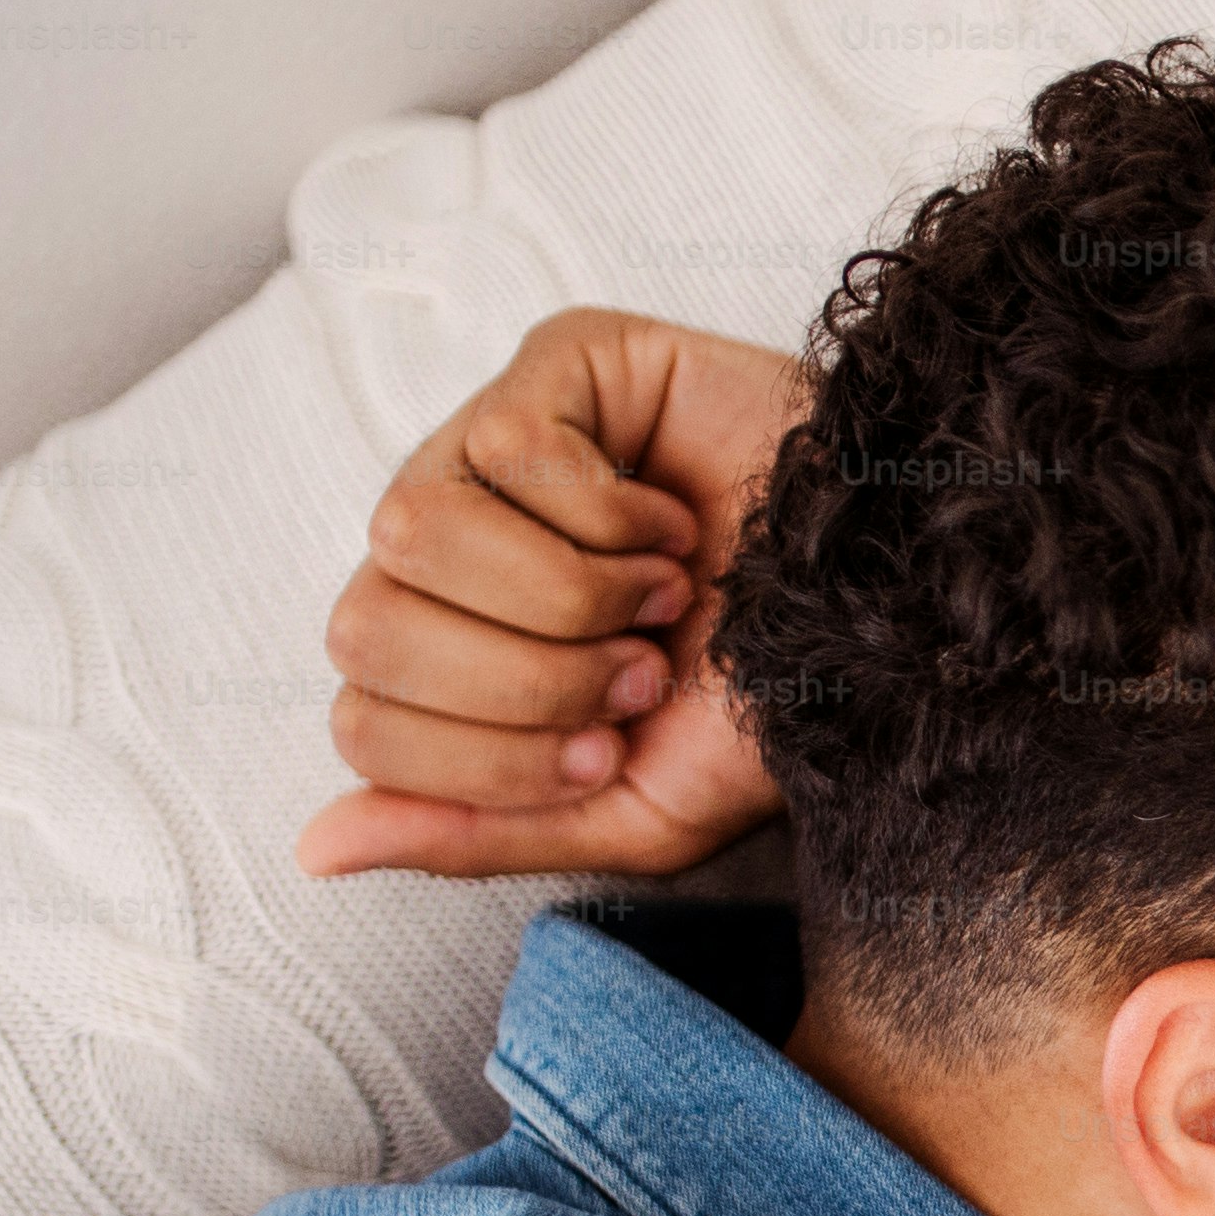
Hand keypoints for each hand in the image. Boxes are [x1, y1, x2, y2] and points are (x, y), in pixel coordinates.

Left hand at [298, 309, 805, 880]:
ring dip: (568, 593)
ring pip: (409, 528)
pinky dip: (610, 513)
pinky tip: (675, 519)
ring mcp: (489, 445)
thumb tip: (315, 851)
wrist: (899, 616)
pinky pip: (505, 446)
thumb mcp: (630, 812)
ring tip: (660, 593)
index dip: (492, 758)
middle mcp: (447, 546)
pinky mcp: (556, 364)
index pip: (362, 722)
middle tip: (643, 667)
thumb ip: (475, 834)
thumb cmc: (775, 707)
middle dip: (526, 678)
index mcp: (449, 653)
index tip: (616, 744)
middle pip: (362, 626)